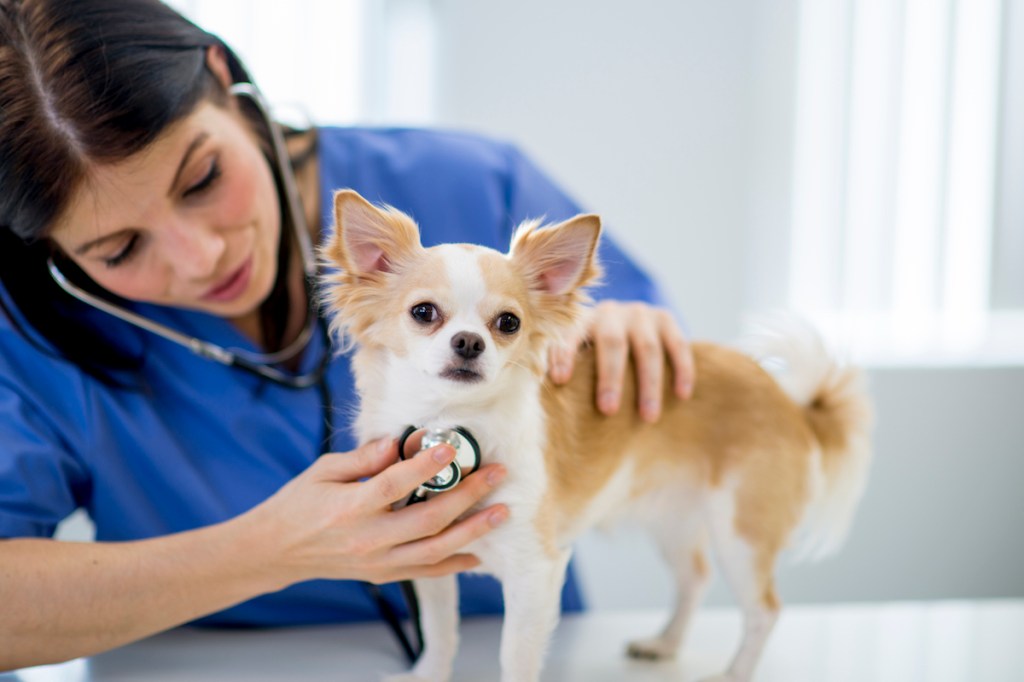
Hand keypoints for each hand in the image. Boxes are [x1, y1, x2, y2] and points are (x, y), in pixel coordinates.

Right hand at [243, 437, 507, 587]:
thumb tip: (398, 442)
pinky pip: (425, 572)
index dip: (426, 465)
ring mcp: (377, 562)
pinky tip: (479, 552)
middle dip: (467, 495)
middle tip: (496, 475)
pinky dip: (454, 564)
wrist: (276, 551)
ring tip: (501, 513)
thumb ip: (363, 458)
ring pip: (435, 550)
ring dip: (473, 531)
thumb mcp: (323, 470)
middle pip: (428, 518)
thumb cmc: (299, 503)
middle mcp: (368, 538)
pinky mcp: (382, 575)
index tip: (452, 447)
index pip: (395, 484)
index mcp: (350, 507)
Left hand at [548, 300, 694, 422]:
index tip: (560, 380)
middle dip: (610, 378)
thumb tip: (549, 403)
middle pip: (611, 342)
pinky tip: (682, 394)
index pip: (571, 334)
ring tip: (648, 417)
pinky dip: (682, 369)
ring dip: (648, 384)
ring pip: (647, 348)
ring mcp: (641, 313)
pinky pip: (678, 344)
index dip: (565, 354)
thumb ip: (569, 371)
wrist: (629, 329)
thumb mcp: (580, 359)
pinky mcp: (666, 319)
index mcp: (583, 320)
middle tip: (608, 411)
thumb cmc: (595, 358)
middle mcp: (611, 312)